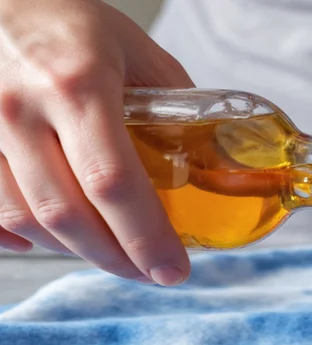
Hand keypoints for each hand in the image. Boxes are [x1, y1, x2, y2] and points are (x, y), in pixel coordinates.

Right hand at [0, 0, 192, 284]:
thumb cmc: (66, 20)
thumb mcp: (135, 48)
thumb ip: (174, 103)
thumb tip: (211, 159)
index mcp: (77, 84)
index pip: (114, 183)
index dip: (146, 238)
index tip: (173, 269)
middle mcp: (20, 107)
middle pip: (68, 214)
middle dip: (117, 257)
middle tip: (150, 271)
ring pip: (26, 219)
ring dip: (75, 251)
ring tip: (113, 254)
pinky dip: (19, 236)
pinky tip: (50, 242)